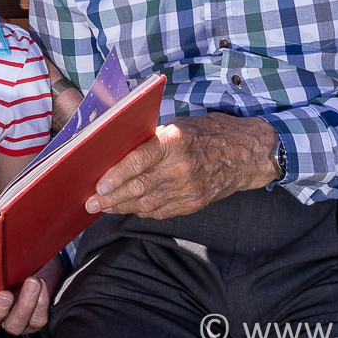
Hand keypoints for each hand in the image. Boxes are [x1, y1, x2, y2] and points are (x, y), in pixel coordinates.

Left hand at [86, 113, 279, 221]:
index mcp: (175, 142)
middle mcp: (182, 167)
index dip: (116, 175)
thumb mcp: (178, 126)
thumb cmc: (207, 133)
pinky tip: (128, 208)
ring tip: (103, 207)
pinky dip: (142, 211)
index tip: (98, 185)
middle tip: (91, 202)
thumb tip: (117, 153)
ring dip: (122, 207)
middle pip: (139, 187)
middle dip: (111, 197)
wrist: (246, 154)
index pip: (139, 161)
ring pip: (147, 203)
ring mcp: (189, 188)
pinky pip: (162, 211)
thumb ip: (150, 140)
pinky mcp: (194, 203)